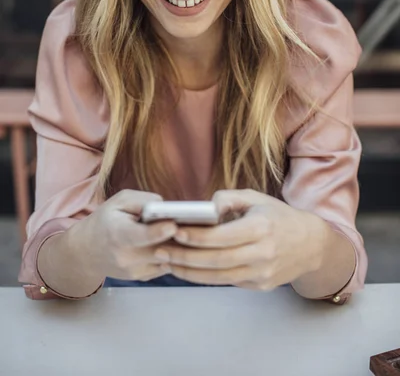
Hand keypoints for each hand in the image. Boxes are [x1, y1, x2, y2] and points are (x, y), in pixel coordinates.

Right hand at [85, 190, 177, 281]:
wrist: (87, 251)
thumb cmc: (106, 221)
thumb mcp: (120, 201)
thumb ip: (143, 201)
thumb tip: (166, 207)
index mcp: (118, 233)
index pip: (139, 236)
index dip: (157, 232)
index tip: (172, 226)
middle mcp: (125, 256)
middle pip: (159, 248)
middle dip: (178, 237)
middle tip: (191, 224)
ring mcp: (134, 271)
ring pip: (167, 258)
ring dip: (179, 246)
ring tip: (186, 231)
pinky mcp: (142, 277)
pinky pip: (165, 265)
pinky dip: (172, 254)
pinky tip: (172, 242)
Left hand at [154, 189, 325, 290]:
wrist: (311, 245)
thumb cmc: (278, 216)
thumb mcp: (256, 198)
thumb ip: (229, 198)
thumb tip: (205, 206)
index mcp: (260, 228)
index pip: (221, 236)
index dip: (196, 236)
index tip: (174, 232)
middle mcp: (262, 253)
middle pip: (216, 260)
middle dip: (184, 257)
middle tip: (160, 250)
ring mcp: (262, 273)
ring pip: (218, 276)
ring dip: (189, 272)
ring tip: (167, 263)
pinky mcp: (260, 285)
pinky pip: (227, 281)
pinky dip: (205, 277)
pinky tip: (187, 269)